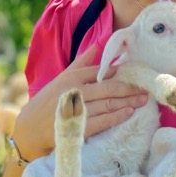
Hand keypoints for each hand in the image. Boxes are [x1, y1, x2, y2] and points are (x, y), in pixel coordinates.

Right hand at [13, 45, 146, 160]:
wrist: (29, 130)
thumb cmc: (48, 102)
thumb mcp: (62, 79)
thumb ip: (81, 63)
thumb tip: (97, 46)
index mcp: (72, 77)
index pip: (102, 72)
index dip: (122, 72)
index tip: (138, 72)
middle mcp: (75, 90)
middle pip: (109, 87)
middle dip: (130, 87)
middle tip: (146, 88)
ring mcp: (76, 109)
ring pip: (108, 103)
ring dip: (127, 101)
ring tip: (142, 100)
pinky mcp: (77, 127)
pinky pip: (102, 120)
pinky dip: (116, 116)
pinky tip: (128, 113)